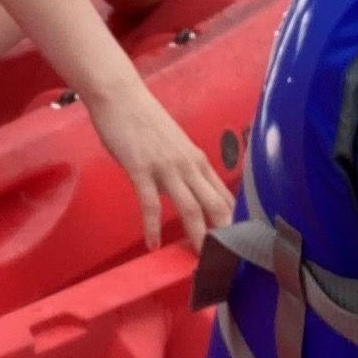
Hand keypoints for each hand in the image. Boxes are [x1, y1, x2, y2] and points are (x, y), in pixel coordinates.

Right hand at [87, 78, 232, 250]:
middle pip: (215, 205)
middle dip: (223, 235)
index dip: (234, 223)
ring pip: (190, 208)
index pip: (225, 197)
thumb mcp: (175, 145)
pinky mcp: (141, 169)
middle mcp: (188, 165)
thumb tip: (191, 192)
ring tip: (199, 261)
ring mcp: (165, 167)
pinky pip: (151, 204)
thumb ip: (185, 168)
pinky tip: (152, 244)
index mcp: (198, 160)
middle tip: (226, 262)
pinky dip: (152, 227)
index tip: (237, 246)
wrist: (120, 96)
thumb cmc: (145, 120)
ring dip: (197, 236)